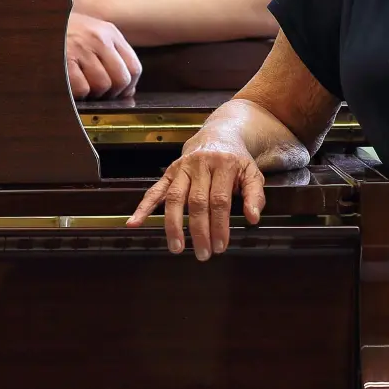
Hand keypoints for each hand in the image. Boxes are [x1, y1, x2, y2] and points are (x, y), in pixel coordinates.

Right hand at [66, 12, 140, 98]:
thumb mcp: (90, 33)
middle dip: (112, 93)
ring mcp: (81, 49)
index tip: (120, 93)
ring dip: (93, 93)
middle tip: (99, 93)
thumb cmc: (61, 31)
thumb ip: (110, 55)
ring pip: (103, 86)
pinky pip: (82, 89)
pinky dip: (77, 93)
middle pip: (121, 79)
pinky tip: (69, 84)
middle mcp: (99, 39)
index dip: (129, 86)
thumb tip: (127, 88)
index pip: (134, 67)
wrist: (32, 19)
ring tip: (81, 85)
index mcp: (109, 32)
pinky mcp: (64, 60)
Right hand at [126, 142, 265, 260]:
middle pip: (197, 202)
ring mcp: (182, 167)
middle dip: (199, 231)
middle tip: (202, 253)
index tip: (220, 246)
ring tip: (176, 247)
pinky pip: (155, 190)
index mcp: (224, 164)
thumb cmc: (236, 159)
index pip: (220, 199)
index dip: (219, 224)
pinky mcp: (169, 171)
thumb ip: (254, 195)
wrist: (219, 134)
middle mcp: (200, 165)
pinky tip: (134, 222)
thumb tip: (253, 218)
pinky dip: (143, 207)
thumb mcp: (252, 173)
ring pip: (174, 198)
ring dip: (174, 225)